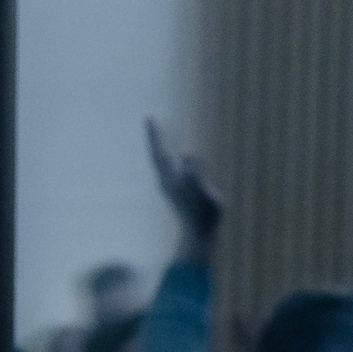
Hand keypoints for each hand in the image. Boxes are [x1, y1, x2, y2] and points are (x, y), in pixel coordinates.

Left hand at [146, 118, 222, 256]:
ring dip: (162, 145)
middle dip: (156, 137)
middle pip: (158, 154)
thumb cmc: (203, 212)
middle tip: (151, 119)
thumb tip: (188, 155)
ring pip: (163, 161)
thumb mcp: (201, 191)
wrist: (199, 233)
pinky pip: (171, 167)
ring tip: (162, 131)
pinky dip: (171, 155)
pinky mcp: (178, 190)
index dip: (156, 135)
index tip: (149, 118)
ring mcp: (171, 185)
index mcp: (170, 178)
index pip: (160, 152)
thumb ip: (194, 173)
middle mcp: (167, 180)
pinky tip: (176, 153)